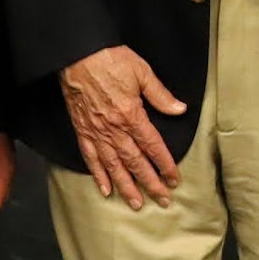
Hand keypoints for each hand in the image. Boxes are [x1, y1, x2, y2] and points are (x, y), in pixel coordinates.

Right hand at [58, 45, 185, 209]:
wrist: (78, 56)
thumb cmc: (111, 60)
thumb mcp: (143, 73)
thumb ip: (161, 95)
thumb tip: (180, 110)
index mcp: (131, 115)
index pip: (153, 146)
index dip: (164, 165)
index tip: (174, 179)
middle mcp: (113, 129)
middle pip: (135, 162)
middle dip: (150, 183)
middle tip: (162, 200)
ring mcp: (96, 132)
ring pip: (113, 166)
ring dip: (126, 186)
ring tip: (136, 203)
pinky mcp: (82, 131)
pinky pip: (91, 158)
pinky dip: (98, 175)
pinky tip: (105, 189)